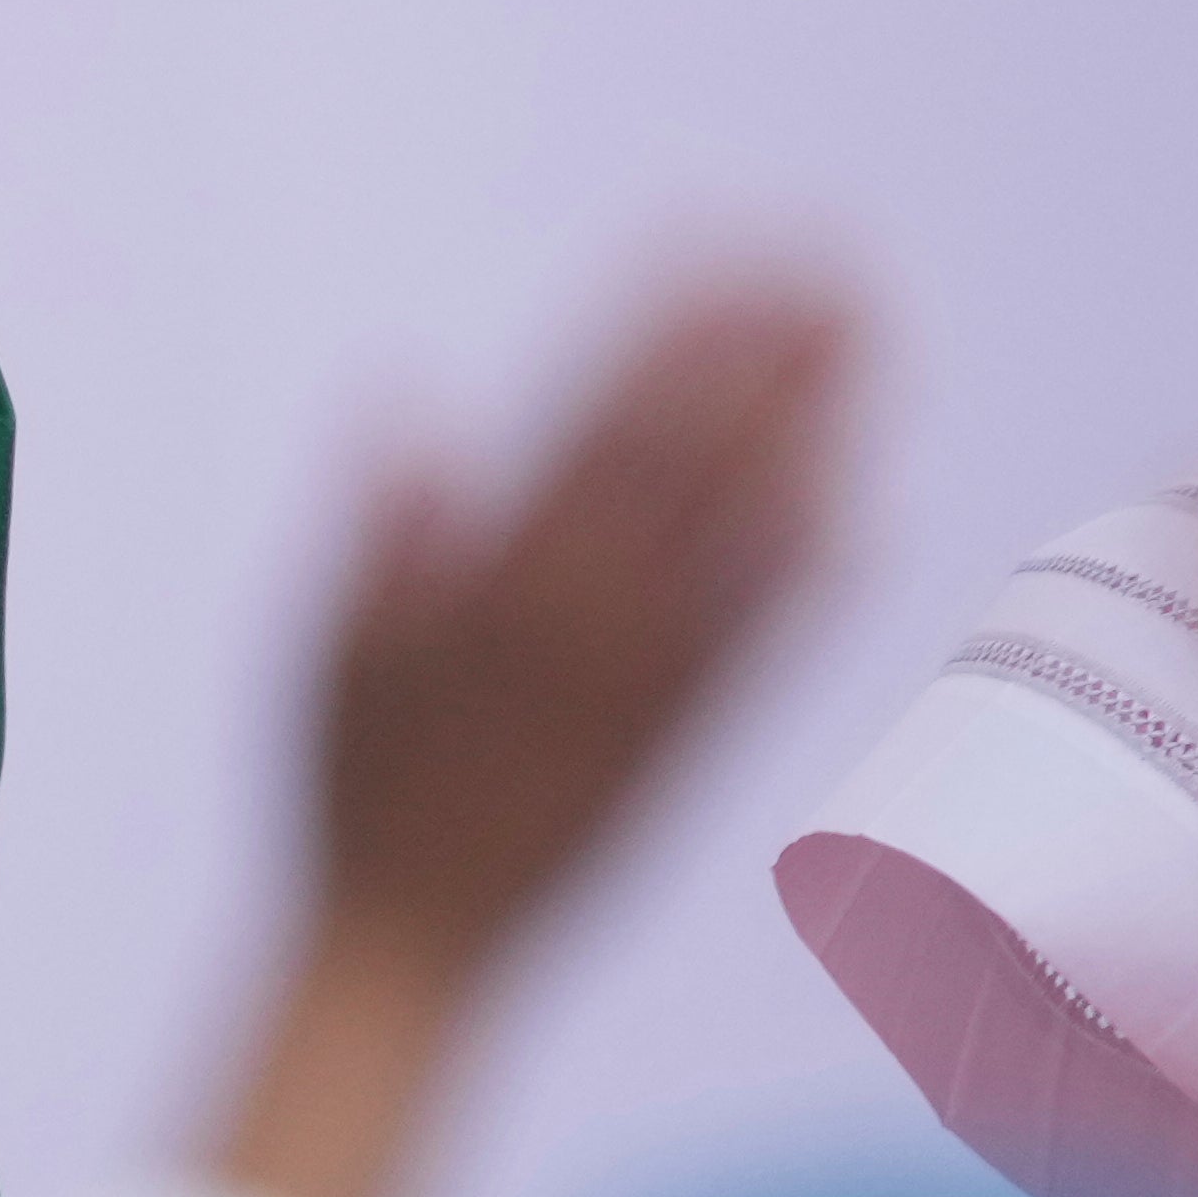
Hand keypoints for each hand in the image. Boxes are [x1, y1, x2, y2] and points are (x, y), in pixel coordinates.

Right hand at [307, 281, 853, 999]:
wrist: (418, 947)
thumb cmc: (353, 787)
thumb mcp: (330, 652)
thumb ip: (384, 536)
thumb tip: (410, 416)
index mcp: (503, 592)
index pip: (598, 432)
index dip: (662, 333)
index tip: (709, 249)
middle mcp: (596, 627)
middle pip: (699, 462)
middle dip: (766, 353)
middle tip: (832, 257)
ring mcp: (653, 682)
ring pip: (749, 533)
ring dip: (812, 429)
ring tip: (867, 340)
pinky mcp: (687, 736)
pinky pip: (765, 640)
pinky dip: (812, 570)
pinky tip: (858, 508)